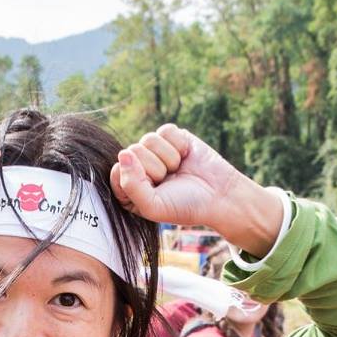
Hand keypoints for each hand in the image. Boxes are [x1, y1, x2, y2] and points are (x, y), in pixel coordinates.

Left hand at [108, 124, 285, 257]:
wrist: (220, 196)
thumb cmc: (185, 205)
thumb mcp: (153, 205)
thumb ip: (131, 185)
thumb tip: (123, 153)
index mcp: (130, 188)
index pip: (116, 172)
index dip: (136, 178)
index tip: (154, 189)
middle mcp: (140, 168)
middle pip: (132, 152)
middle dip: (155, 168)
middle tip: (170, 181)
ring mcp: (156, 151)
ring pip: (148, 140)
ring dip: (168, 158)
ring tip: (178, 170)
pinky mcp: (172, 137)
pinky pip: (166, 131)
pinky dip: (179, 145)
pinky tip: (186, 157)